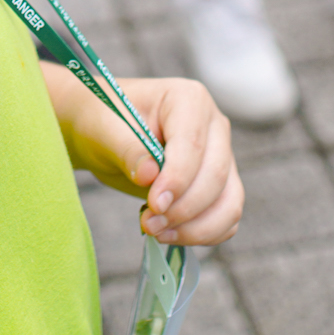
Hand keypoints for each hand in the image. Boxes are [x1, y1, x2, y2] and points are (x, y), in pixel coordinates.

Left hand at [52, 70, 242, 247]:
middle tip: (148, 224)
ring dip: (197, 227)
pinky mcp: (220, 184)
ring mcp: (221, 155)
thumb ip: (128, 150)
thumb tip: (149, 176)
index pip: (192, 145)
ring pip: (229, 201)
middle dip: (183, 208)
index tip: (154, 205)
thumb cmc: (105, 120)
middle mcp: (214, 125)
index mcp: (189, 99)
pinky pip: (227, 216)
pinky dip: (204, 233)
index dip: (177, 180)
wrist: (105, 132)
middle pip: (216, 176)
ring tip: (157, 231)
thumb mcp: (105, 129)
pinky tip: (171, 235)